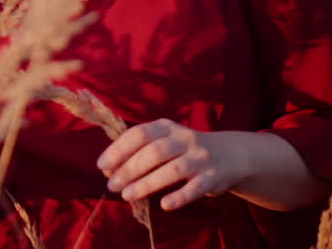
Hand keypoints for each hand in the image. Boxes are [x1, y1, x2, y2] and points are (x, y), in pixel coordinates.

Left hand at [96, 119, 249, 210]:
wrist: (229, 154)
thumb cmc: (183, 150)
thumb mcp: (163, 142)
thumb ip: (138, 152)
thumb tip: (109, 169)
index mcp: (166, 126)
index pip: (139, 134)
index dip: (118, 149)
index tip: (102, 165)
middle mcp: (184, 138)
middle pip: (153, 152)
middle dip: (129, 169)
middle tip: (112, 185)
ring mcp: (200, 156)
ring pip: (172, 170)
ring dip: (147, 184)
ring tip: (127, 195)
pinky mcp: (213, 176)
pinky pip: (196, 187)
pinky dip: (180, 196)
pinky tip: (165, 205)